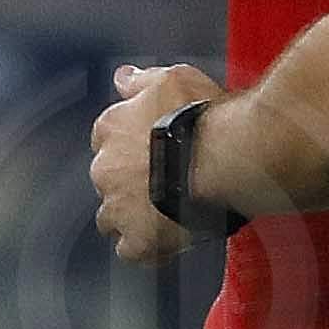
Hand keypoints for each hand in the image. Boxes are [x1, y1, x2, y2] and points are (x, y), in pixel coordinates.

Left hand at [91, 59, 222, 265]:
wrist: (224, 159)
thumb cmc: (203, 117)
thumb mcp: (174, 80)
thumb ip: (142, 81)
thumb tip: (122, 77)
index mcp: (111, 128)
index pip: (105, 139)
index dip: (129, 147)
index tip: (148, 152)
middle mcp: (105, 167)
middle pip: (107, 180)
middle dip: (127, 184)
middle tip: (163, 183)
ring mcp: (118, 206)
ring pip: (111, 218)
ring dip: (131, 218)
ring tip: (163, 216)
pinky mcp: (137, 239)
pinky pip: (130, 251)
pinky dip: (144, 248)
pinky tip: (165, 241)